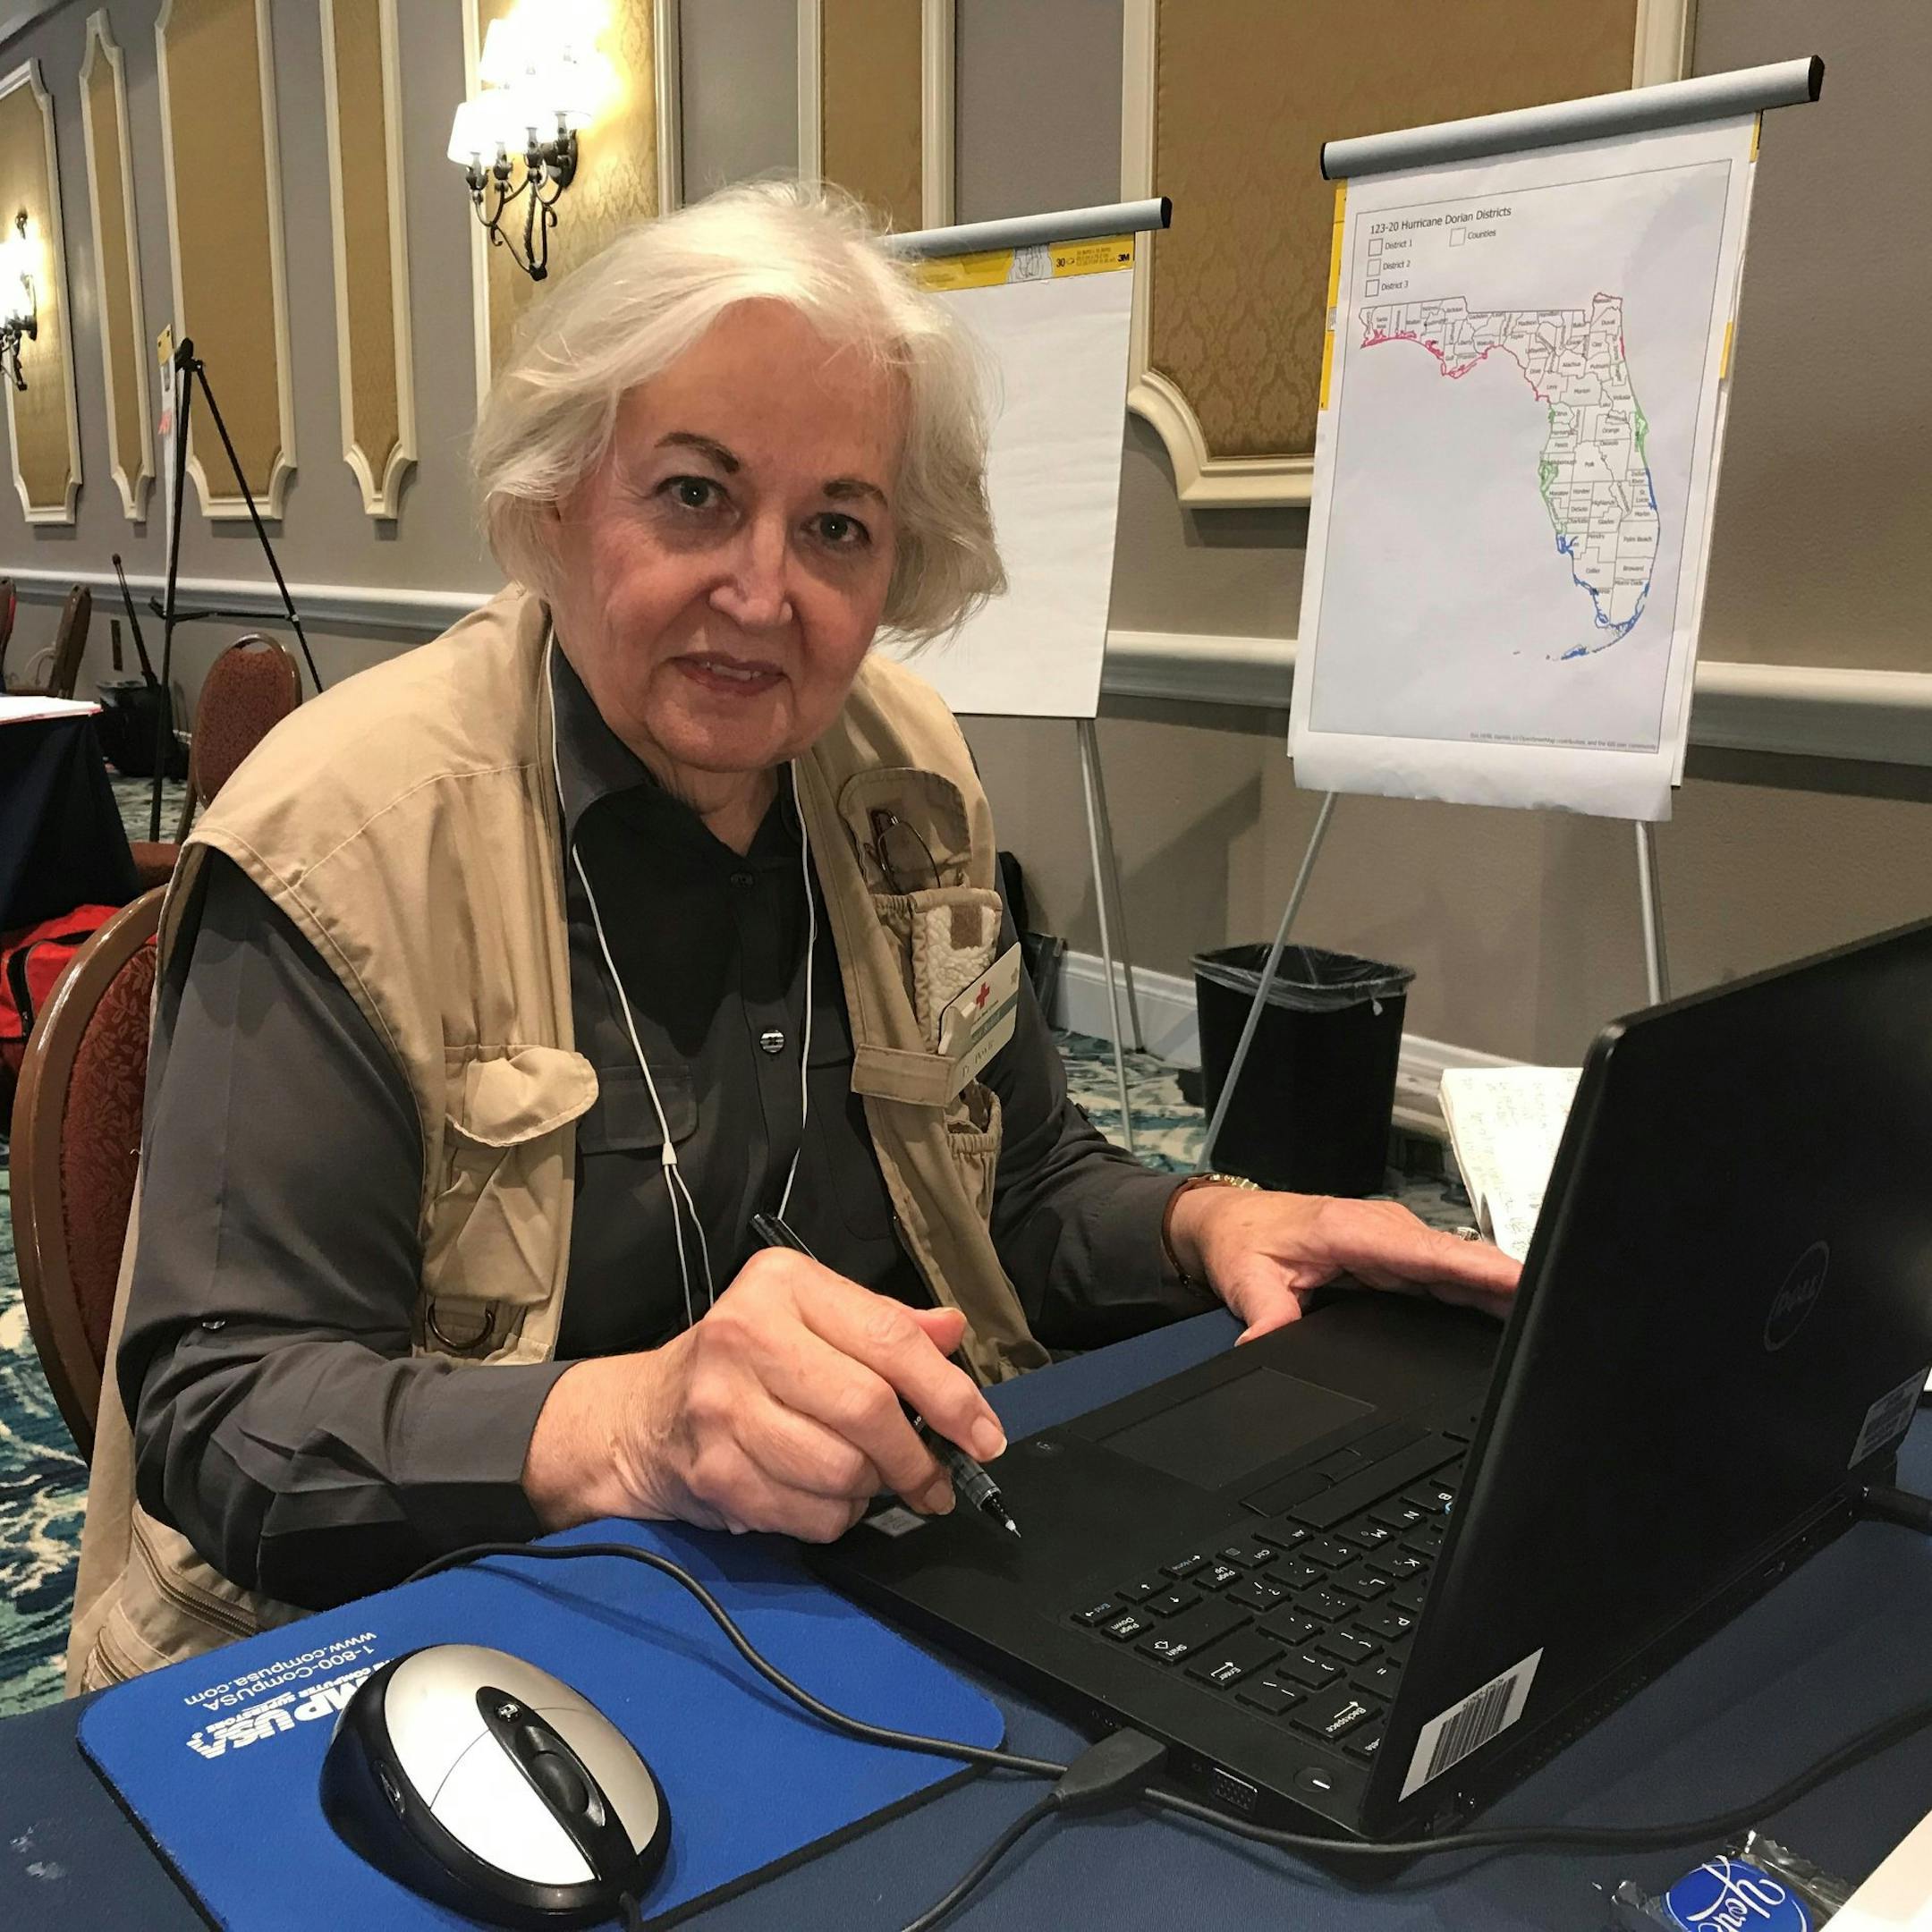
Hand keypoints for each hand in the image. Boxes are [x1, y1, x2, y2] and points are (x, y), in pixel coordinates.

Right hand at [522, 1249, 1005, 1541]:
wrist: (644, 1415)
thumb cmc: (747, 1362)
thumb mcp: (812, 1318)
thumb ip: (884, 1325)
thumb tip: (952, 1331)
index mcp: (783, 1283)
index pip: (889, 1340)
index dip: (951, 1395)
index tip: (984, 1436)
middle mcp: (745, 1333)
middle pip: (868, 1410)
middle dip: (914, 1457)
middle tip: (933, 1481)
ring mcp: (722, 1406)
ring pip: (843, 1470)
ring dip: (872, 1489)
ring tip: (866, 1479)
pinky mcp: (714, 1471)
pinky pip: (811, 1515)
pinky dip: (834, 1518)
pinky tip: (821, 1496)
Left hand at [1166, 1185, 1519, 1343]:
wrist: (1231, 1221)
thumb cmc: (1243, 1240)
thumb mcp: (1248, 1279)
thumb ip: (1265, 1315)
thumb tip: (1269, 1347)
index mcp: (1353, 1231)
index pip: (1430, 1253)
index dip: (1480, 1270)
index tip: (1523, 1282)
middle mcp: (1383, 1232)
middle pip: (1458, 1262)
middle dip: (1509, 1283)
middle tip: (1558, 1310)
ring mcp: (1393, 1244)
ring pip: (1458, 1269)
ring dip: (1500, 1289)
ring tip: (1549, 1316)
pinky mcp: (1396, 1259)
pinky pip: (1446, 1276)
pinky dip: (1478, 1290)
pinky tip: (1508, 1310)